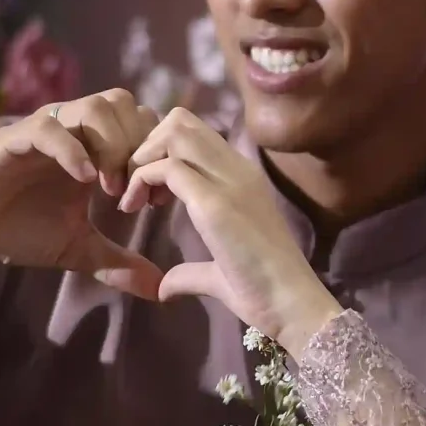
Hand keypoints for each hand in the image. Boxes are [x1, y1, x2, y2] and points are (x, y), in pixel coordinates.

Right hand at [0, 89, 165, 299]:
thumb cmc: (13, 226)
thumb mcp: (75, 248)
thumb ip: (116, 263)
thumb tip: (159, 290)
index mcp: (93, 148)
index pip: (143, 124)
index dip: (158, 157)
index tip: (158, 202)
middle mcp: (73, 130)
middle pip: (126, 105)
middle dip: (141, 147)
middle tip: (136, 193)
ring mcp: (45, 130)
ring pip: (95, 106)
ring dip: (113, 145)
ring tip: (109, 190)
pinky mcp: (13, 139)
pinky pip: (50, 128)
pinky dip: (73, 150)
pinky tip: (85, 182)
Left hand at [120, 109, 338, 355]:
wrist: (293, 305)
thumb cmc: (266, 292)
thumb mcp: (220, 276)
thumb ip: (192, 273)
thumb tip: (164, 287)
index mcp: (242, 178)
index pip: (195, 133)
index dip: (162, 151)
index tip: (151, 193)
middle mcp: (236, 169)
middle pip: (181, 120)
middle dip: (146, 145)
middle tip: (135, 186)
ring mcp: (228, 181)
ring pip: (175, 130)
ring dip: (143, 156)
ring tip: (134, 194)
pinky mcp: (214, 203)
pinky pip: (167, 167)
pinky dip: (140, 180)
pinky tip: (132, 208)